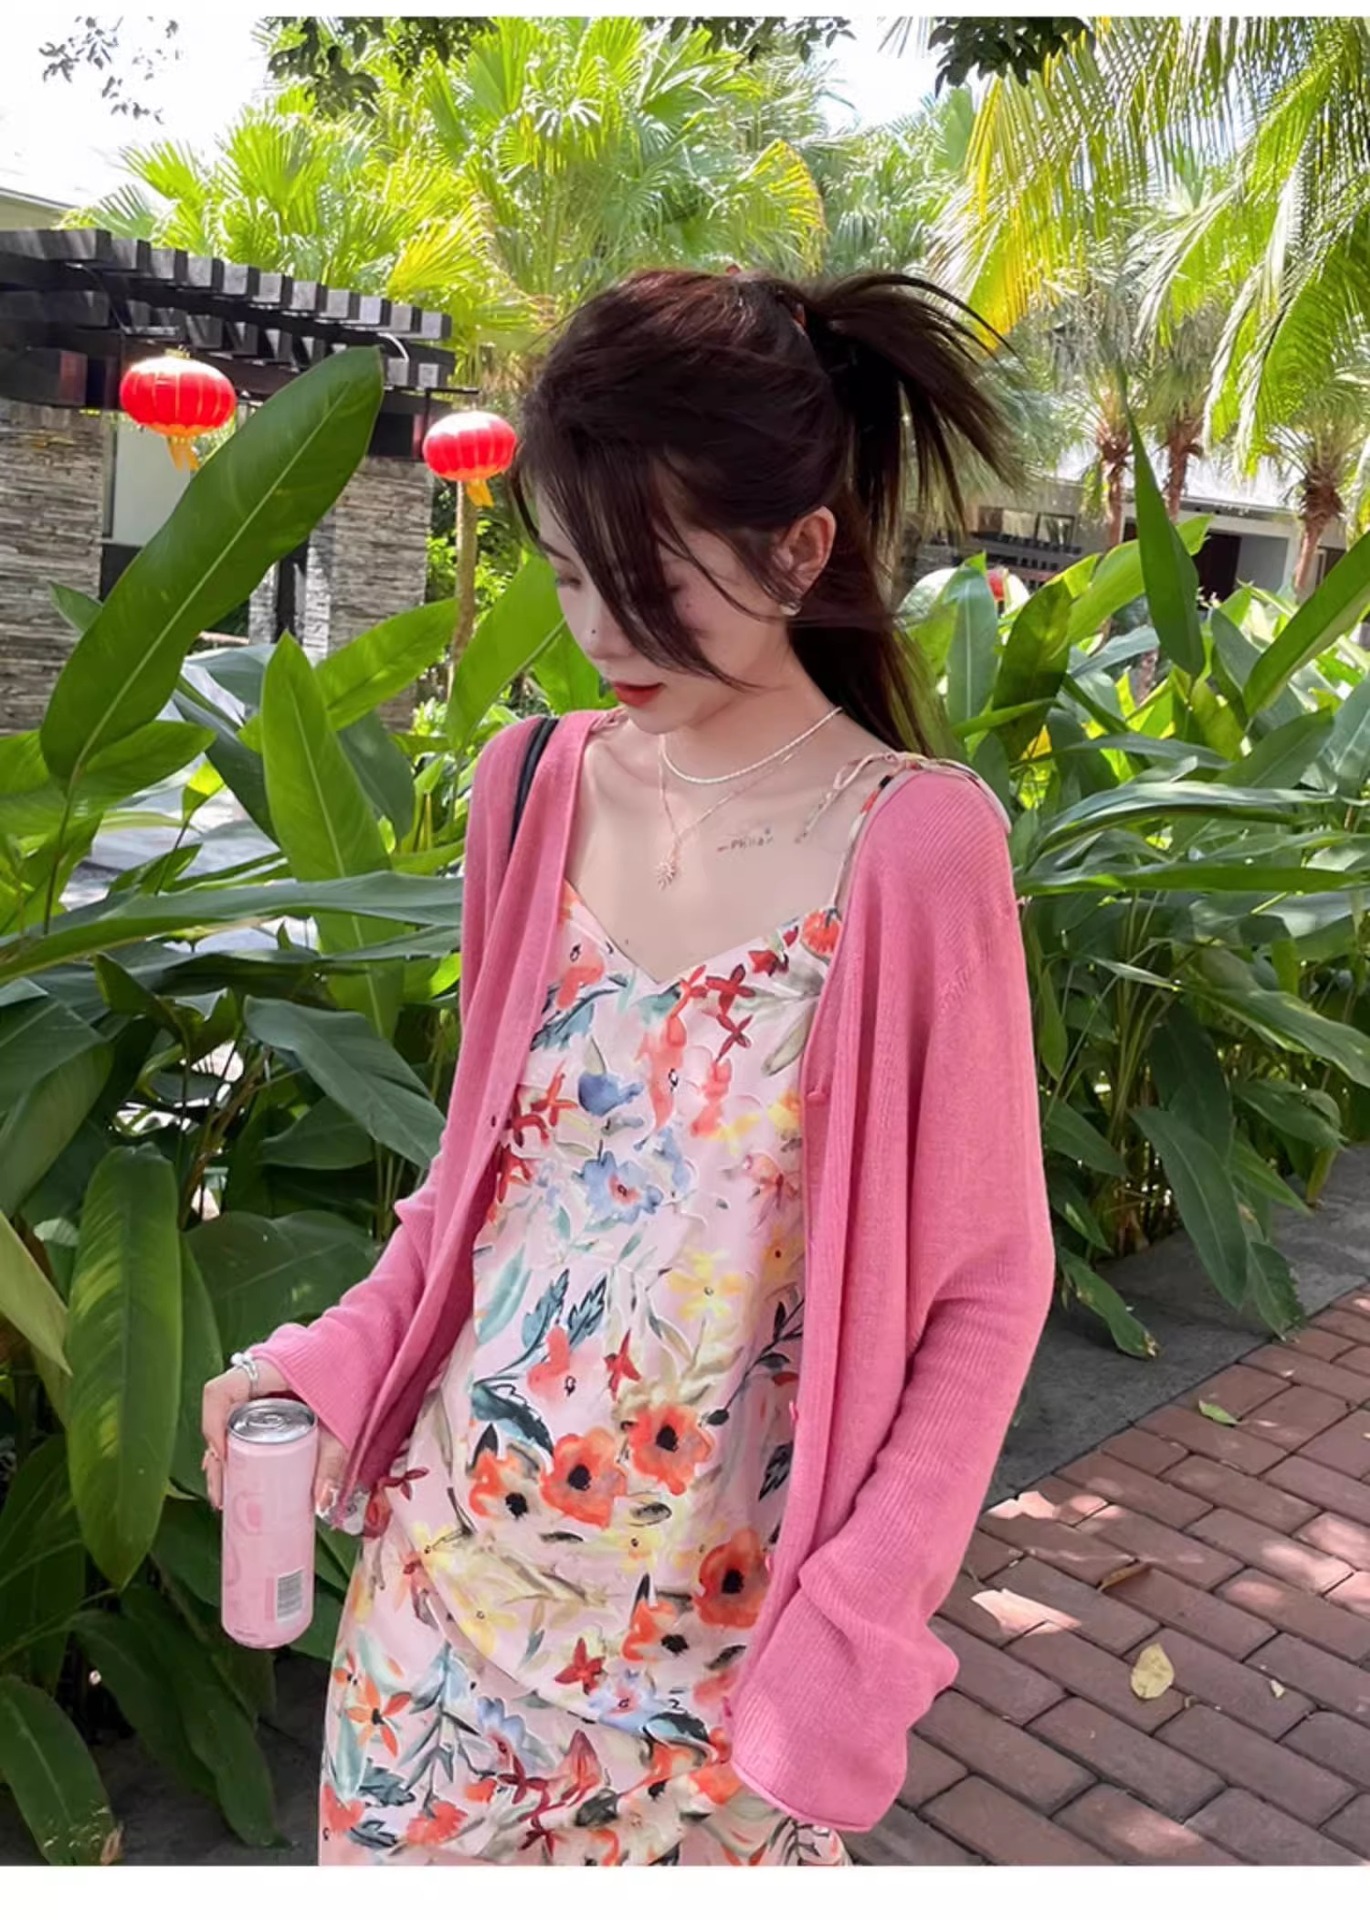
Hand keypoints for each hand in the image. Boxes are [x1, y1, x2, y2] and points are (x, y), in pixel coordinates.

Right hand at [201, 1360, 347, 1516]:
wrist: (367, 1351)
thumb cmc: (354, 1373)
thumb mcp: (342, 1419)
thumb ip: (333, 1459)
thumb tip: (321, 1502)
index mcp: (267, 1369)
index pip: (220, 1392)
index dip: (212, 1425)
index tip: (223, 1457)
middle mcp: (256, 1375)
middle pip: (221, 1417)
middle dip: (217, 1459)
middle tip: (222, 1494)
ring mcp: (260, 1385)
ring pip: (230, 1422)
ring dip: (225, 1457)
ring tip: (226, 1495)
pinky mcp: (270, 1397)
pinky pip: (246, 1422)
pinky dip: (241, 1448)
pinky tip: (242, 1476)